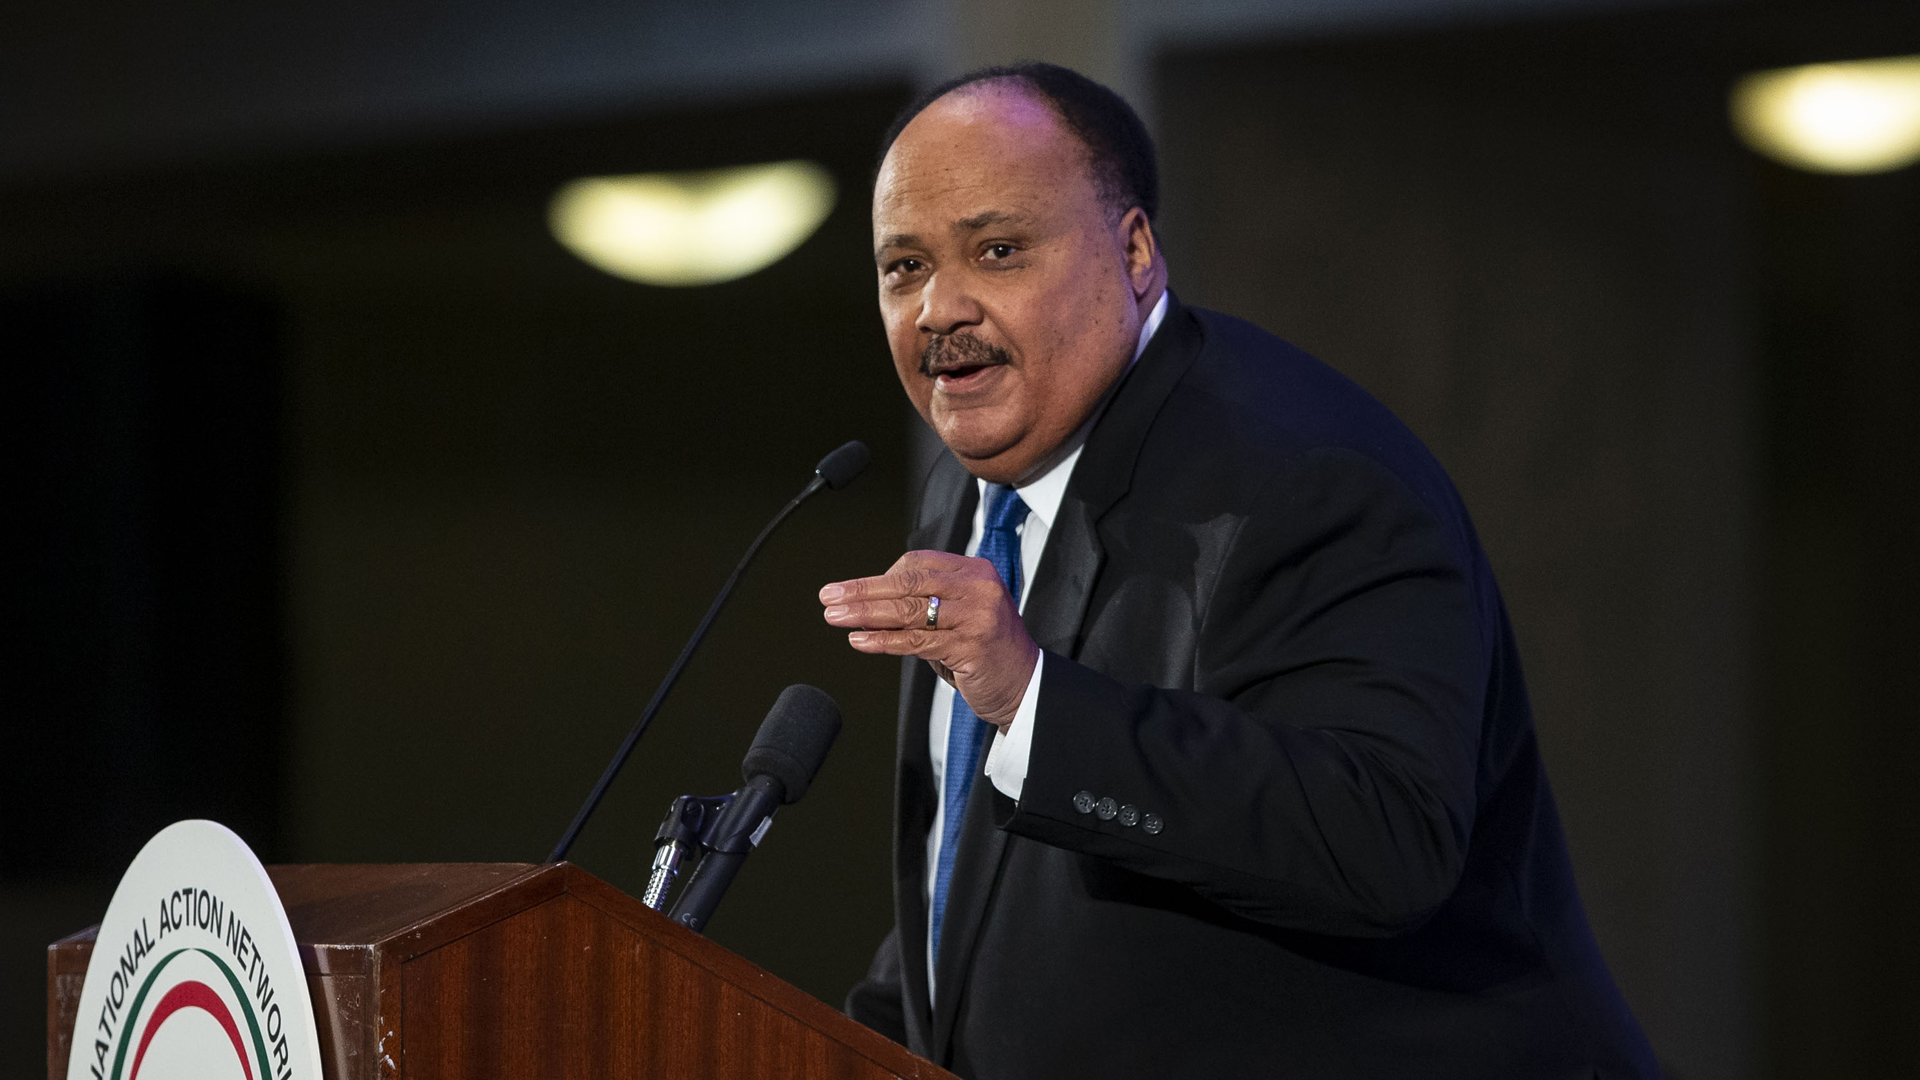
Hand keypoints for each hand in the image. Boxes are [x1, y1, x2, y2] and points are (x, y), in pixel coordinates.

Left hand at [820, 550, 1037, 730]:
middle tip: (829, 596)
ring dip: (865, 614)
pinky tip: (859, 640)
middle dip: (863, 589)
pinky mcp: (972, 646)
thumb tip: (869, 602)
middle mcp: (978, 588)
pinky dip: (883, 641)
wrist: (1025, 686)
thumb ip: (926, 604)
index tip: (851, 591)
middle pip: (909, 582)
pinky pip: (917, 642)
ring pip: (909, 611)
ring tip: (835, 617)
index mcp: (975, 572)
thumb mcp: (960, 615)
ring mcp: (977, 616)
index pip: (917, 564)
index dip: (881, 577)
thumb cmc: (985, 652)